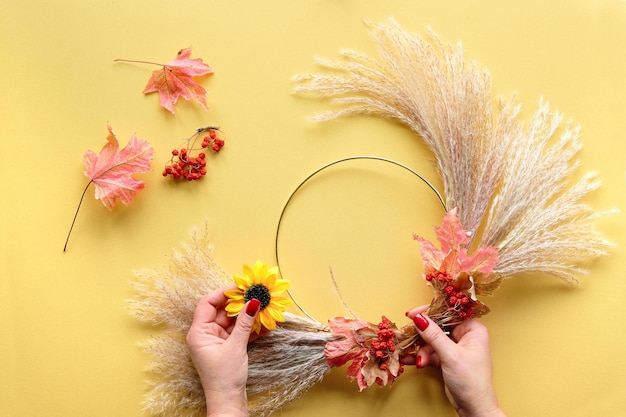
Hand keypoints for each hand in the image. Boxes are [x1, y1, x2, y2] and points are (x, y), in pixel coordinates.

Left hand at [186, 286, 259, 416]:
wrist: (228, 401)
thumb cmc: (224, 377)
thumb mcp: (236, 346)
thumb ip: (245, 323)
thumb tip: (252, 302)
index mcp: (199, 332)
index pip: (208, 303)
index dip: (223, 293)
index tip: (240, 287)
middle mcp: (205, 334)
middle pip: (222, 311)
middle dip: (239, 304)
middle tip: (256, 295)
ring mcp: (216, 341)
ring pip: (232, 321)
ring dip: (247, 316)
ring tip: (263, 309)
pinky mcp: (226, 347)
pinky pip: (237, 332)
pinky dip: (249, 328)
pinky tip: (264, 325)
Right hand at [405, 307, 505, 416]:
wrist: (474, 408)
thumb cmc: (472, 382)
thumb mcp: (451, 356)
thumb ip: (434, 335)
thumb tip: (419, 317)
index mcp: (472, 329)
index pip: (448, 313)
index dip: (430, 312)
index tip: (412, 314)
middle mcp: (465, 336)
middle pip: (437, 326)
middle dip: (422, 336)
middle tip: (409, 337)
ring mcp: (455, 347)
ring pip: (431, 340)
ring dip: (421, 350)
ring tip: (418, 360)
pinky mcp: (447, 359)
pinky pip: (430, 352)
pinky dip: (421, 356)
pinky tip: (410, 360)